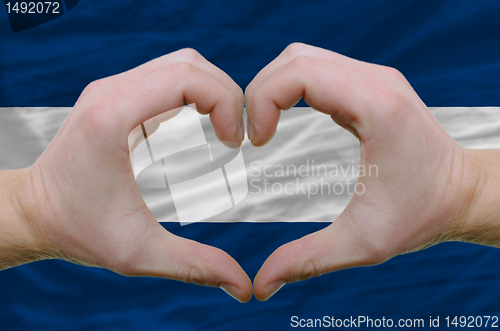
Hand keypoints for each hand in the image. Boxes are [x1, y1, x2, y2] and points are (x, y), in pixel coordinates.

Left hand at [4, 49, 251, 302]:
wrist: (34, 213)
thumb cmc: (77, 230)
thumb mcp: (137, 253)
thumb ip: (194, 266)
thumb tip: (242, 286)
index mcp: (113, 116)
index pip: (187, 77)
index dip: (226, 102)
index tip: (235, 143)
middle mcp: (111, 92)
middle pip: (189, 64)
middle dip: (226, 94)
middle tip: (238, 138)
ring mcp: (112, 90)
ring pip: (180, 64)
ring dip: (212, 91)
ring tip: (226, 130)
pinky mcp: (117, 97)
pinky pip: (167, 77)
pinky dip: (196, 93)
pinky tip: (204, 124)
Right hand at [246, 43, 488, 300]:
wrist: (463, 194)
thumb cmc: (422, 215)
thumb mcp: (363, 243)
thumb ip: (307, 260)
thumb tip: (261, 286)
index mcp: (376, 107)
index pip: (300, 73)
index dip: (262, 100)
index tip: (255, 143)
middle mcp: (376, 81)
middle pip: (295, 59)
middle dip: (260, 92)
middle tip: (251, 136)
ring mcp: (374, 78)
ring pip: (303, 58)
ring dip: (273, 87)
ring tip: (263, 127)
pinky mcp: (370, 85)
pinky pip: (318, 69)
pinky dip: (290, 87)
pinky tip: (284, 118)